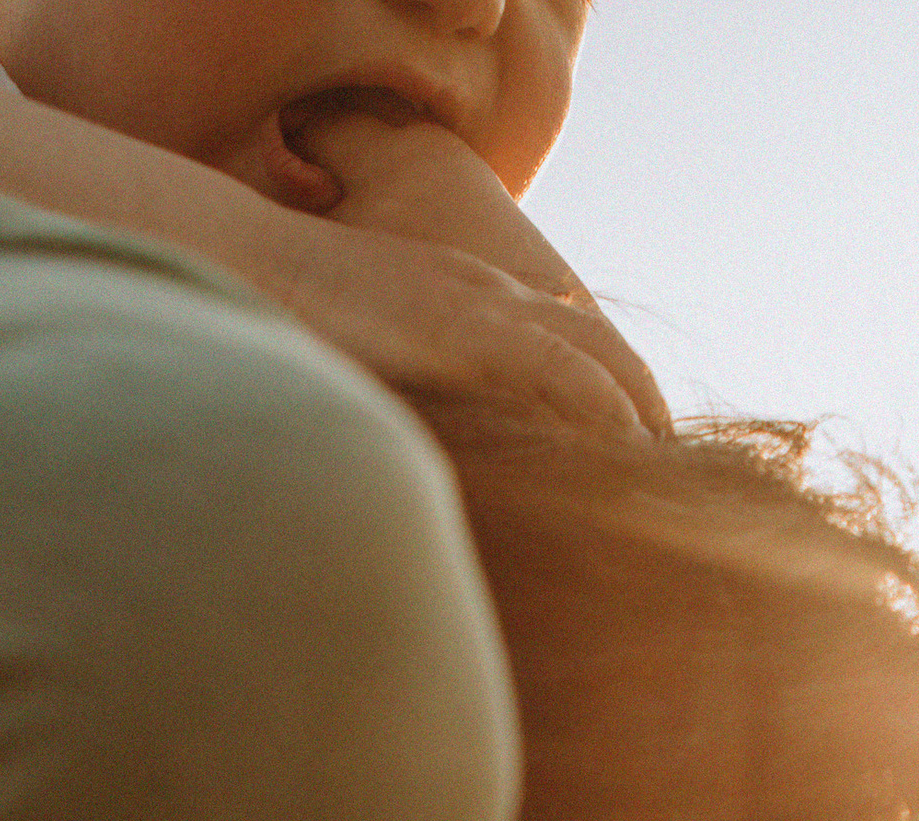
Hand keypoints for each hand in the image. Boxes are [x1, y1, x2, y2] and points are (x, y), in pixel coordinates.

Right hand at [270, 113, 666, 435]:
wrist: (246, 264)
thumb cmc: (293, 322)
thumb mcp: (367, 357)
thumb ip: (408, 390)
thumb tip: (415, 455)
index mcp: (467, 298)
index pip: (561, 336)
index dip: (607, 383)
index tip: (634, 437)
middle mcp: (488, 291)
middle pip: (595, 338)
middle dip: (640, 395)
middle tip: (672, 456)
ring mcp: (480, 303)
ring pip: (592, 349)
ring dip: (637, 404)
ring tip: (670, 459)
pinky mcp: (466, 325)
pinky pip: (555, 365)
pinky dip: (599, 403)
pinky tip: (627, 442)